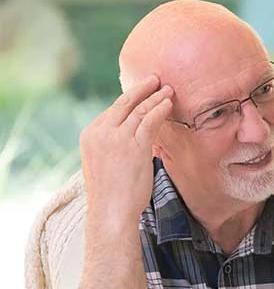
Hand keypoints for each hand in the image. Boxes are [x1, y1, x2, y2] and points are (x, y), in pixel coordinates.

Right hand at [79, 75, 173, 233]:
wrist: (110, 210)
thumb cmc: (112, 194)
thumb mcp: (106, 163)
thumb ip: (115, 146)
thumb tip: (134, 139)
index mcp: (90, 135)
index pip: (112, 111)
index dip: (129, 99)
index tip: (141, 91)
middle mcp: (101, 132)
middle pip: (124, 104)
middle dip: (141, 89)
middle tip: (155, 79)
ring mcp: (117, 138)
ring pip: (139, 110)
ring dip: (155, 98)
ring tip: (168, 89)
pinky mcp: (134, 145)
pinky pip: (149, 121)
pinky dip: (160, 109)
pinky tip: (168, 103)